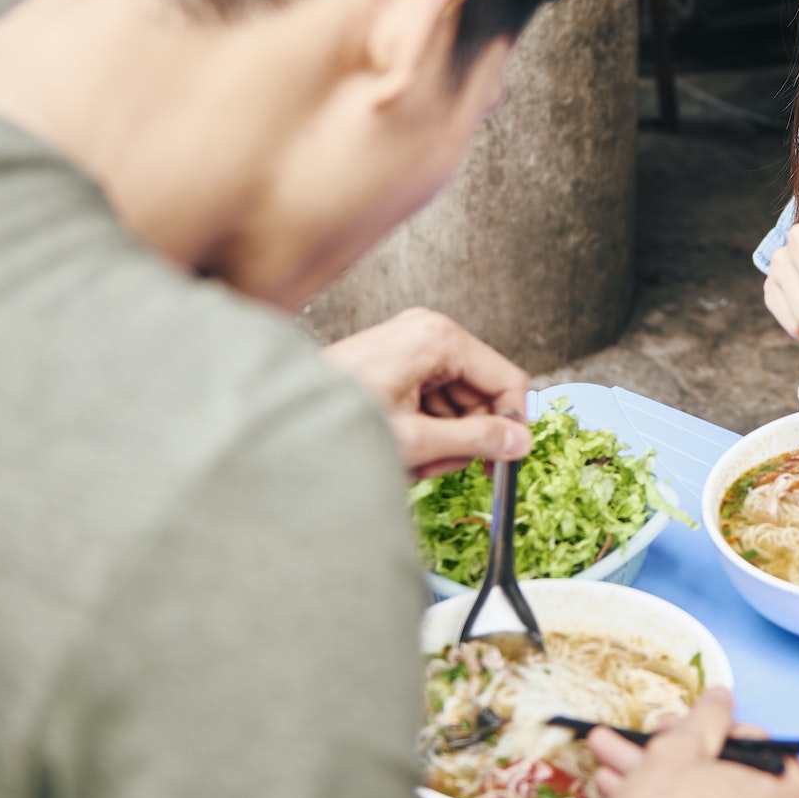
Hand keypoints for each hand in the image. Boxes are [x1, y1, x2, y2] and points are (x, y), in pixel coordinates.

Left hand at [322, 308, 531, 478]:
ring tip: (408, 458)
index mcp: (438, 338)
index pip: (507, 380)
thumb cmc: (336, 421)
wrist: (279, 419)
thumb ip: (474, 441)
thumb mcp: (415, 440)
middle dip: (464, 436)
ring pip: (457, 403)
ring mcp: (411, 346)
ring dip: (441, 438)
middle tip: (435, 465)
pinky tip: (399, 446)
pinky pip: (432, 400)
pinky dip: (424, 429)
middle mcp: (428, 333)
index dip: (511, 424)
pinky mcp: (398, 362)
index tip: (507, 460)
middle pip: (481, 394)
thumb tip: (519, 443)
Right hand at [590, 688, 798, 797]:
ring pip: (694, 794)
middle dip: (671, 748)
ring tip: (609, 751)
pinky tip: (615, 784)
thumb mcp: (684, 749)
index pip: (756, 741)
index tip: (685, 726)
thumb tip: (721, 697)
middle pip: (720, 769)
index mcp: (785, 787)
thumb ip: (707, 717)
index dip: (715, 727)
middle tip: (648, 735)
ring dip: (650, 770)